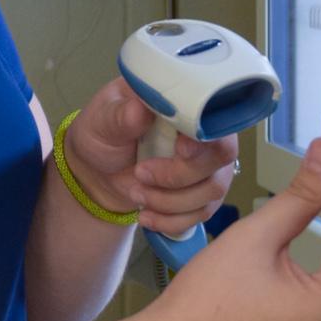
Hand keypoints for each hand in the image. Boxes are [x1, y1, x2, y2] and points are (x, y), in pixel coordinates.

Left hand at [65, 77, 240, 239]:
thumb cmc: (103, 133)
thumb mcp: (102, 120)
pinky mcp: (204, 192)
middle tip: (140, 173)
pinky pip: (202, 213)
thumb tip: (141, 109)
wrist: (99, 170)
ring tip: (136, 192)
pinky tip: (146, 215)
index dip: (204, 137)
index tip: (180, 151)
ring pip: (213, 189)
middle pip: (221, 156)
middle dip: (179, 175)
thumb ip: (121, 115)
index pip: (214, 116)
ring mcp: (209, 163)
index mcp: (184, 100)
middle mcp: (205, 130)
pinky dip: (171, 220)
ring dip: (170, 200)